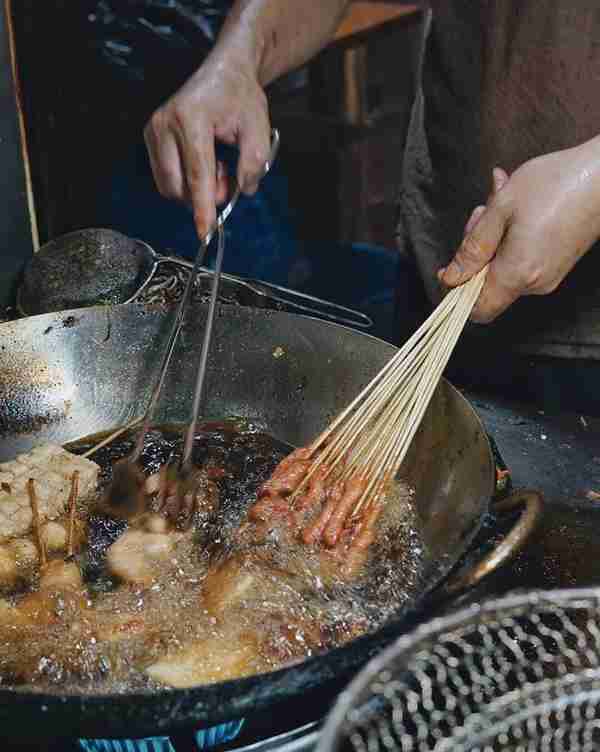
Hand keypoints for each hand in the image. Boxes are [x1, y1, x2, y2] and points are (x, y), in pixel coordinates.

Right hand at [144, 54, 270, 235]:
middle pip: (178, 185)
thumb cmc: (241, 97)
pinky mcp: (150, 136)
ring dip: (195, 189)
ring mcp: (154, 129)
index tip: (204, 233)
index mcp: (192, 119)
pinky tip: (203, 162)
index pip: (198, 175)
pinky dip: (185, 180)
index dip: (202, 208)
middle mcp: (165, 123)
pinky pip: (165, 176)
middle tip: (228, 176)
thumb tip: (243, 191)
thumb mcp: (259, 128)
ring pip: (169, 185)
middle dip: (203, 196)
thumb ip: (254, 162)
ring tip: (218, 166)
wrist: (225, 73)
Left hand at [438, 138, 599, 322]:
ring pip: (503, 267)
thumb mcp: (501, 209)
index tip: (451, 267)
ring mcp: (549, 275)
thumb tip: (451, 277)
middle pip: (487, 283)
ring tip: (500, 199)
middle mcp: (535, 283)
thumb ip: (472, 247)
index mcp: (518, 274)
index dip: (457, 292)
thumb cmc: (556, 184)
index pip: (478, 310)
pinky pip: (521, 258)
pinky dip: (510, 235)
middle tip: (482, 212)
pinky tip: (514, 205)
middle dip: (475, 249)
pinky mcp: (557, 264)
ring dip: (493, 236)